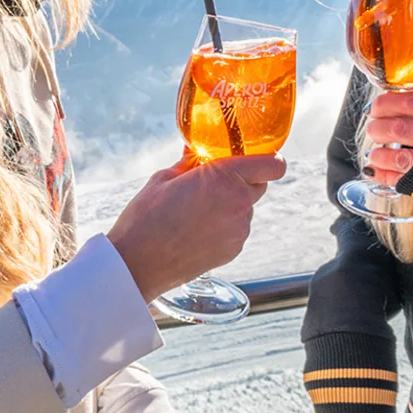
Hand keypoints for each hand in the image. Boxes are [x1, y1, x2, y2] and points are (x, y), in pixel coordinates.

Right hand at [108, 152, 286, 300]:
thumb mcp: (164, 178)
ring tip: (198, 210)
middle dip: (244, 180)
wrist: (138, 262)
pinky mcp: (234, 250)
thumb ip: (190, 161)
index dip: (269, 159)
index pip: (273, 164)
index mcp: (225, 178)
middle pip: (260, 185)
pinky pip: (237, 230)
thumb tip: (196, 150)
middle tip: (217, 181)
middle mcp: (239, 204)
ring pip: (246, 209)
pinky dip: (224, 226)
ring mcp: (239, 230)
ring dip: (231, 204)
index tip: (257, 158)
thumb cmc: (146, 217)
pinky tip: (197, 229)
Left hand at [362, 92, 412, 187]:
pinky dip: (384, 175)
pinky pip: (401, 180)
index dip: (388, 103)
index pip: (412, 103)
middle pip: (401, 128)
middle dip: (379, 127)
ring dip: (379, 154)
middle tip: (372, 128)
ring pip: (398, 156)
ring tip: (373, 154)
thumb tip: (398, 104)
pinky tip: (376, 171)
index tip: (375, 106)